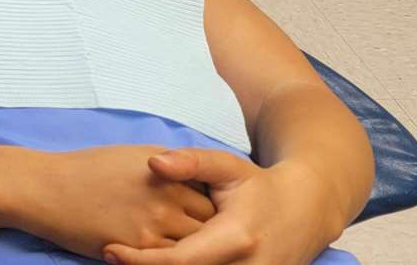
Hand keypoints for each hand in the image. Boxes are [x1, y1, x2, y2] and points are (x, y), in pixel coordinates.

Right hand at [0, 146, 216, 259]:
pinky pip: (170, 261)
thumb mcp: (133, 156)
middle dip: (207, 235)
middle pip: (210, 226)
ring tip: (187, 253)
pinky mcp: (138, 249)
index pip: (211, 199)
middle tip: (203, 241)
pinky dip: (172, 261)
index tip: (204, 219)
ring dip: (193, 252)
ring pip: (195, 249)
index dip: (210, 212)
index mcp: (168, 173)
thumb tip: (192, 180)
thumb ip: (168, 169)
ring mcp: (154, 226)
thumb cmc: (86, 169)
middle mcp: (167, 198)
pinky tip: (163, 258)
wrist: (46, 188)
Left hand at [105, 150, 343, 264]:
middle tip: (111, 259)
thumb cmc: (258, 187)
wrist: (306, 211)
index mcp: (236, 238)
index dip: (141, 260)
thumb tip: (152, 163)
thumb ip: (190, 162)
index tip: (110, 250)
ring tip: (133, 263)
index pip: (179, 261)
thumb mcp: (227, 167)